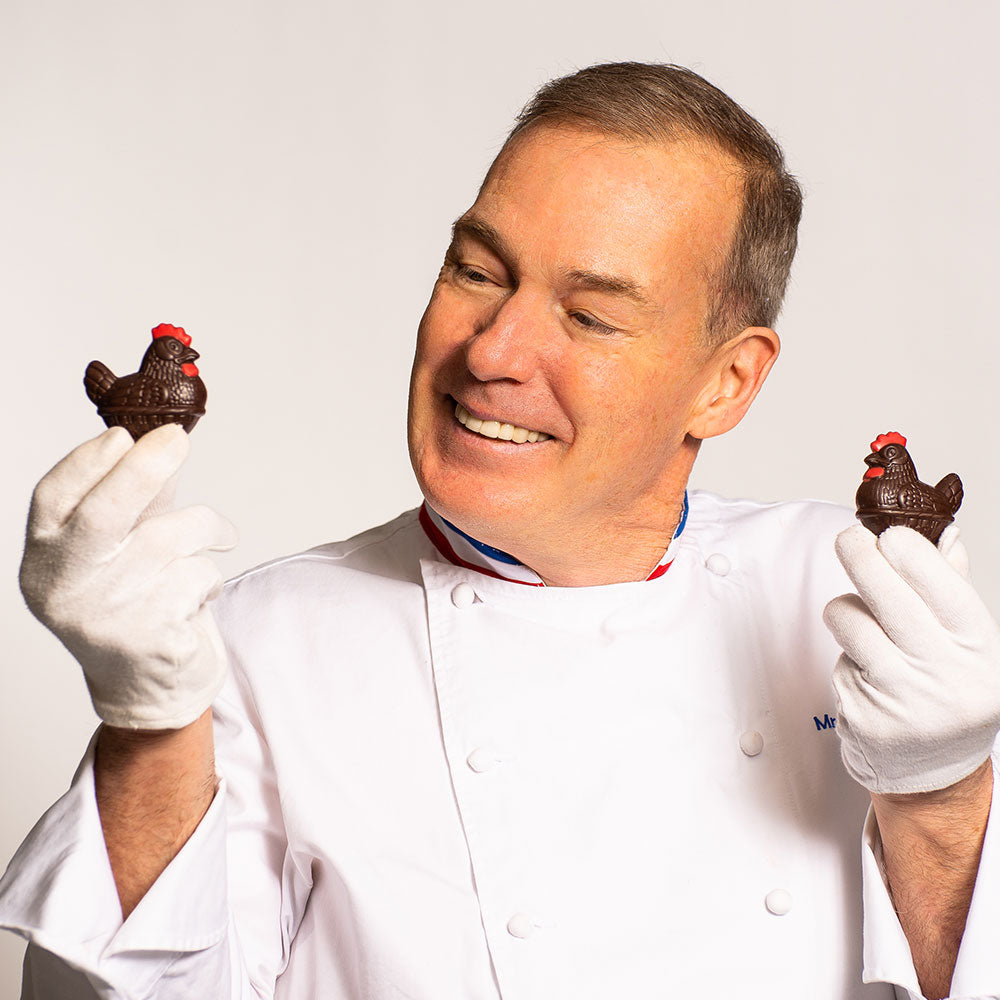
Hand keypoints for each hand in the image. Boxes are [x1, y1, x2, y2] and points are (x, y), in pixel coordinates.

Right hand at [19, 424, 237, 729]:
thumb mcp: (127, 545)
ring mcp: (106, 619)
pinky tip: (196, 598)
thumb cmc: (139, 602)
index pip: (53, 499)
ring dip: (205, 530)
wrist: (152, 687)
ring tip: (210, 544)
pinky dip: (211, 576)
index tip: (124, 434)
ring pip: (171, 539)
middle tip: (177, 438)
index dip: (88, 461)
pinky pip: (199, 576)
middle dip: (146, 468)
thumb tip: (160, 436)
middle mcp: (66, 591)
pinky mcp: (151, 640)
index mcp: (47, 562)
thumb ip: (138, 497)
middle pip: (104, 514)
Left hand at [823, 523, 999, 793]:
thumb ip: (952, 587)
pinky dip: (846, 660)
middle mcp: (946, 675)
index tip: (886, 532)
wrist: (934, 774)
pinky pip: (838, 661)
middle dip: (859, 554)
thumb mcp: (967, 643)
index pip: (941, 583)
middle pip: (886, 593)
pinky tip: (868, 678)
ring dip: (846, 613)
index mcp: (980, 648)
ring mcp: (903, 699)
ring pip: (849, 621)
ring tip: (864, 626)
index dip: (907, 550)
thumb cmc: (949, 691)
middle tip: (848, 539)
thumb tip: (945, 530)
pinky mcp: (863, 716)